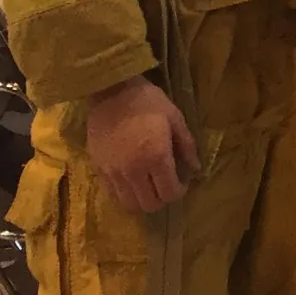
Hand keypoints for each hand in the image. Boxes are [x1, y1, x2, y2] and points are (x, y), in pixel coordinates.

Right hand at [85, 77, 198, 214]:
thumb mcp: (175, 118)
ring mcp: (114, 172)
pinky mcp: (98, 169)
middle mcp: (134, 170)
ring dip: (142, 200)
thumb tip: (196, 170)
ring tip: (148, 185)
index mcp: (156, 157)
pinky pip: (112, 195)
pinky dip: (125, 194)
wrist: (110, 90)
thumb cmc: (147, 101)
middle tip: (166, 184)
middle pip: (149, 205)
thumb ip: (187, 146)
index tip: (183, 181)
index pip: (169, 193)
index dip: (179, 192)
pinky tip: (132, 180)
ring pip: (129, 204)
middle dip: (162, 198)